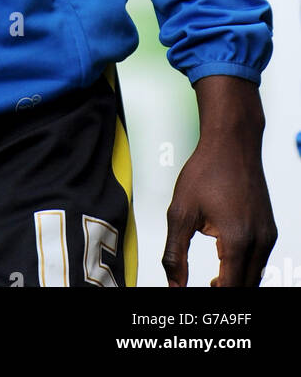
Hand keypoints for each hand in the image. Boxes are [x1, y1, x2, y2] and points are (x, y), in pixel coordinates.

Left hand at [162, 76, 276, 286]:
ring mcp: (267, 236)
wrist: (232, 144)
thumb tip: (173, 285)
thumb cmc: (206, 171)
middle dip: (223, 294)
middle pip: (244, 288)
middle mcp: (258, 242)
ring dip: (234, 284)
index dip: (210, 298)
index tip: (193, 296)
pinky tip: (224, 265)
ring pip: (254, 278)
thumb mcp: (180, 212)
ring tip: (210, 283)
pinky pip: (259, 262)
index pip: (227, 289)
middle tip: (200, 289)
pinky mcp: (269, 230)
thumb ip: (174, 253)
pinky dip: (244, 270)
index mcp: (237, 240)